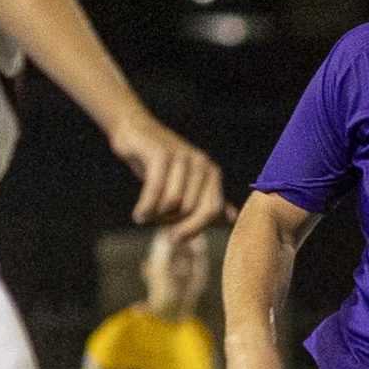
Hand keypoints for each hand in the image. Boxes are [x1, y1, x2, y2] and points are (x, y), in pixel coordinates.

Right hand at [109, 113, 227, 240]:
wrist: (134, 130)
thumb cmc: (161, 163)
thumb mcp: (187, 182)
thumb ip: (208, 200)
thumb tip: (233, 218)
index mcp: (212, 172)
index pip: (212, 210)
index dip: (195, 228)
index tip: (175, 238)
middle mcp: (201, 163)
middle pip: (191, 209)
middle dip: (170, 221)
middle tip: (154, 219)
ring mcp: (182, 156)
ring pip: (173, 202)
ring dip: (155, 215)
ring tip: (144, 214)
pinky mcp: (160, 154)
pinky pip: (156, 191)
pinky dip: (146, 207)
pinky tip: (138, 215)